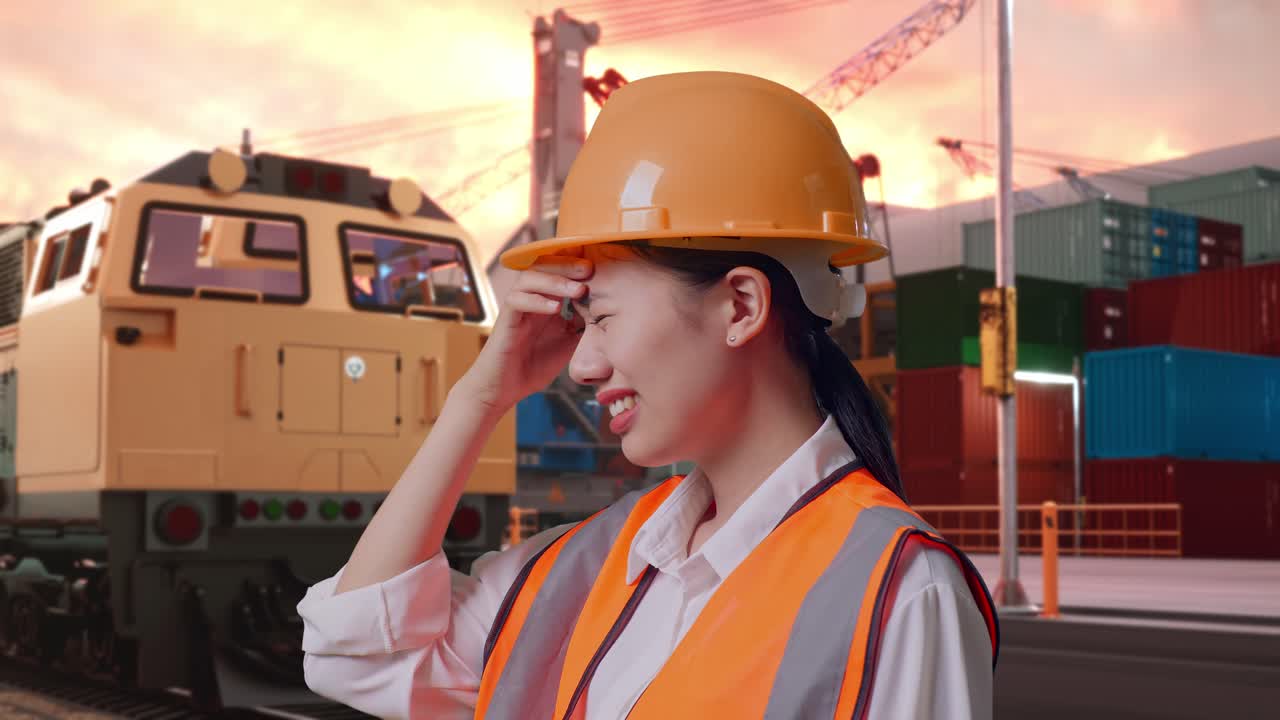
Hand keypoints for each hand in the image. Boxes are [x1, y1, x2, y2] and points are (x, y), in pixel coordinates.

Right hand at [461, 255, 591, 414]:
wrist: (503, 390)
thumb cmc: (533, 367)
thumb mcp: (568, 345)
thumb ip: (582, 327)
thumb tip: (606, 313)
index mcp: (545, 301)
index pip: (558, 271)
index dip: (575, 266)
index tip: (600, 268)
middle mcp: (529, 299)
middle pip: (543, 266)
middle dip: (567, 265)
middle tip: (589, 268)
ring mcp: (516, 308)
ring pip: (529, 279)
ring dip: (555, 281)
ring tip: (578, 290)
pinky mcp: (505, 321)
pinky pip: (516, 302)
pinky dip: (537, 302)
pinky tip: (555, 309)